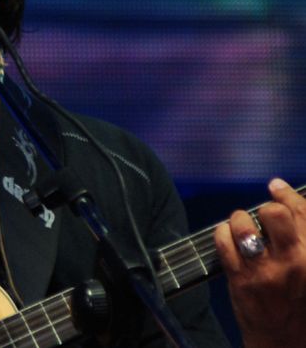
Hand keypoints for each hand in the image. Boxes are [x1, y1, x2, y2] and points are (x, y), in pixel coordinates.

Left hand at [214, 178, 305, 347]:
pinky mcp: (241, 278)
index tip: (276, 187)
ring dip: (239, 220)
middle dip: (264, 209)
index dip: (286, 194)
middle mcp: (295, 261)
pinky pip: (223, 240)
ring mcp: (266, 270)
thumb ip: (301, 235)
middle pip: (273, 214)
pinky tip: (228, 238)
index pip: (302, 212)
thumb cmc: (299, 299)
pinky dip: (222, 233)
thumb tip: (280, 190)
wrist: (286, 340)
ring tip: (242, 229)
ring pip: (244, 224)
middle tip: (261, 219)